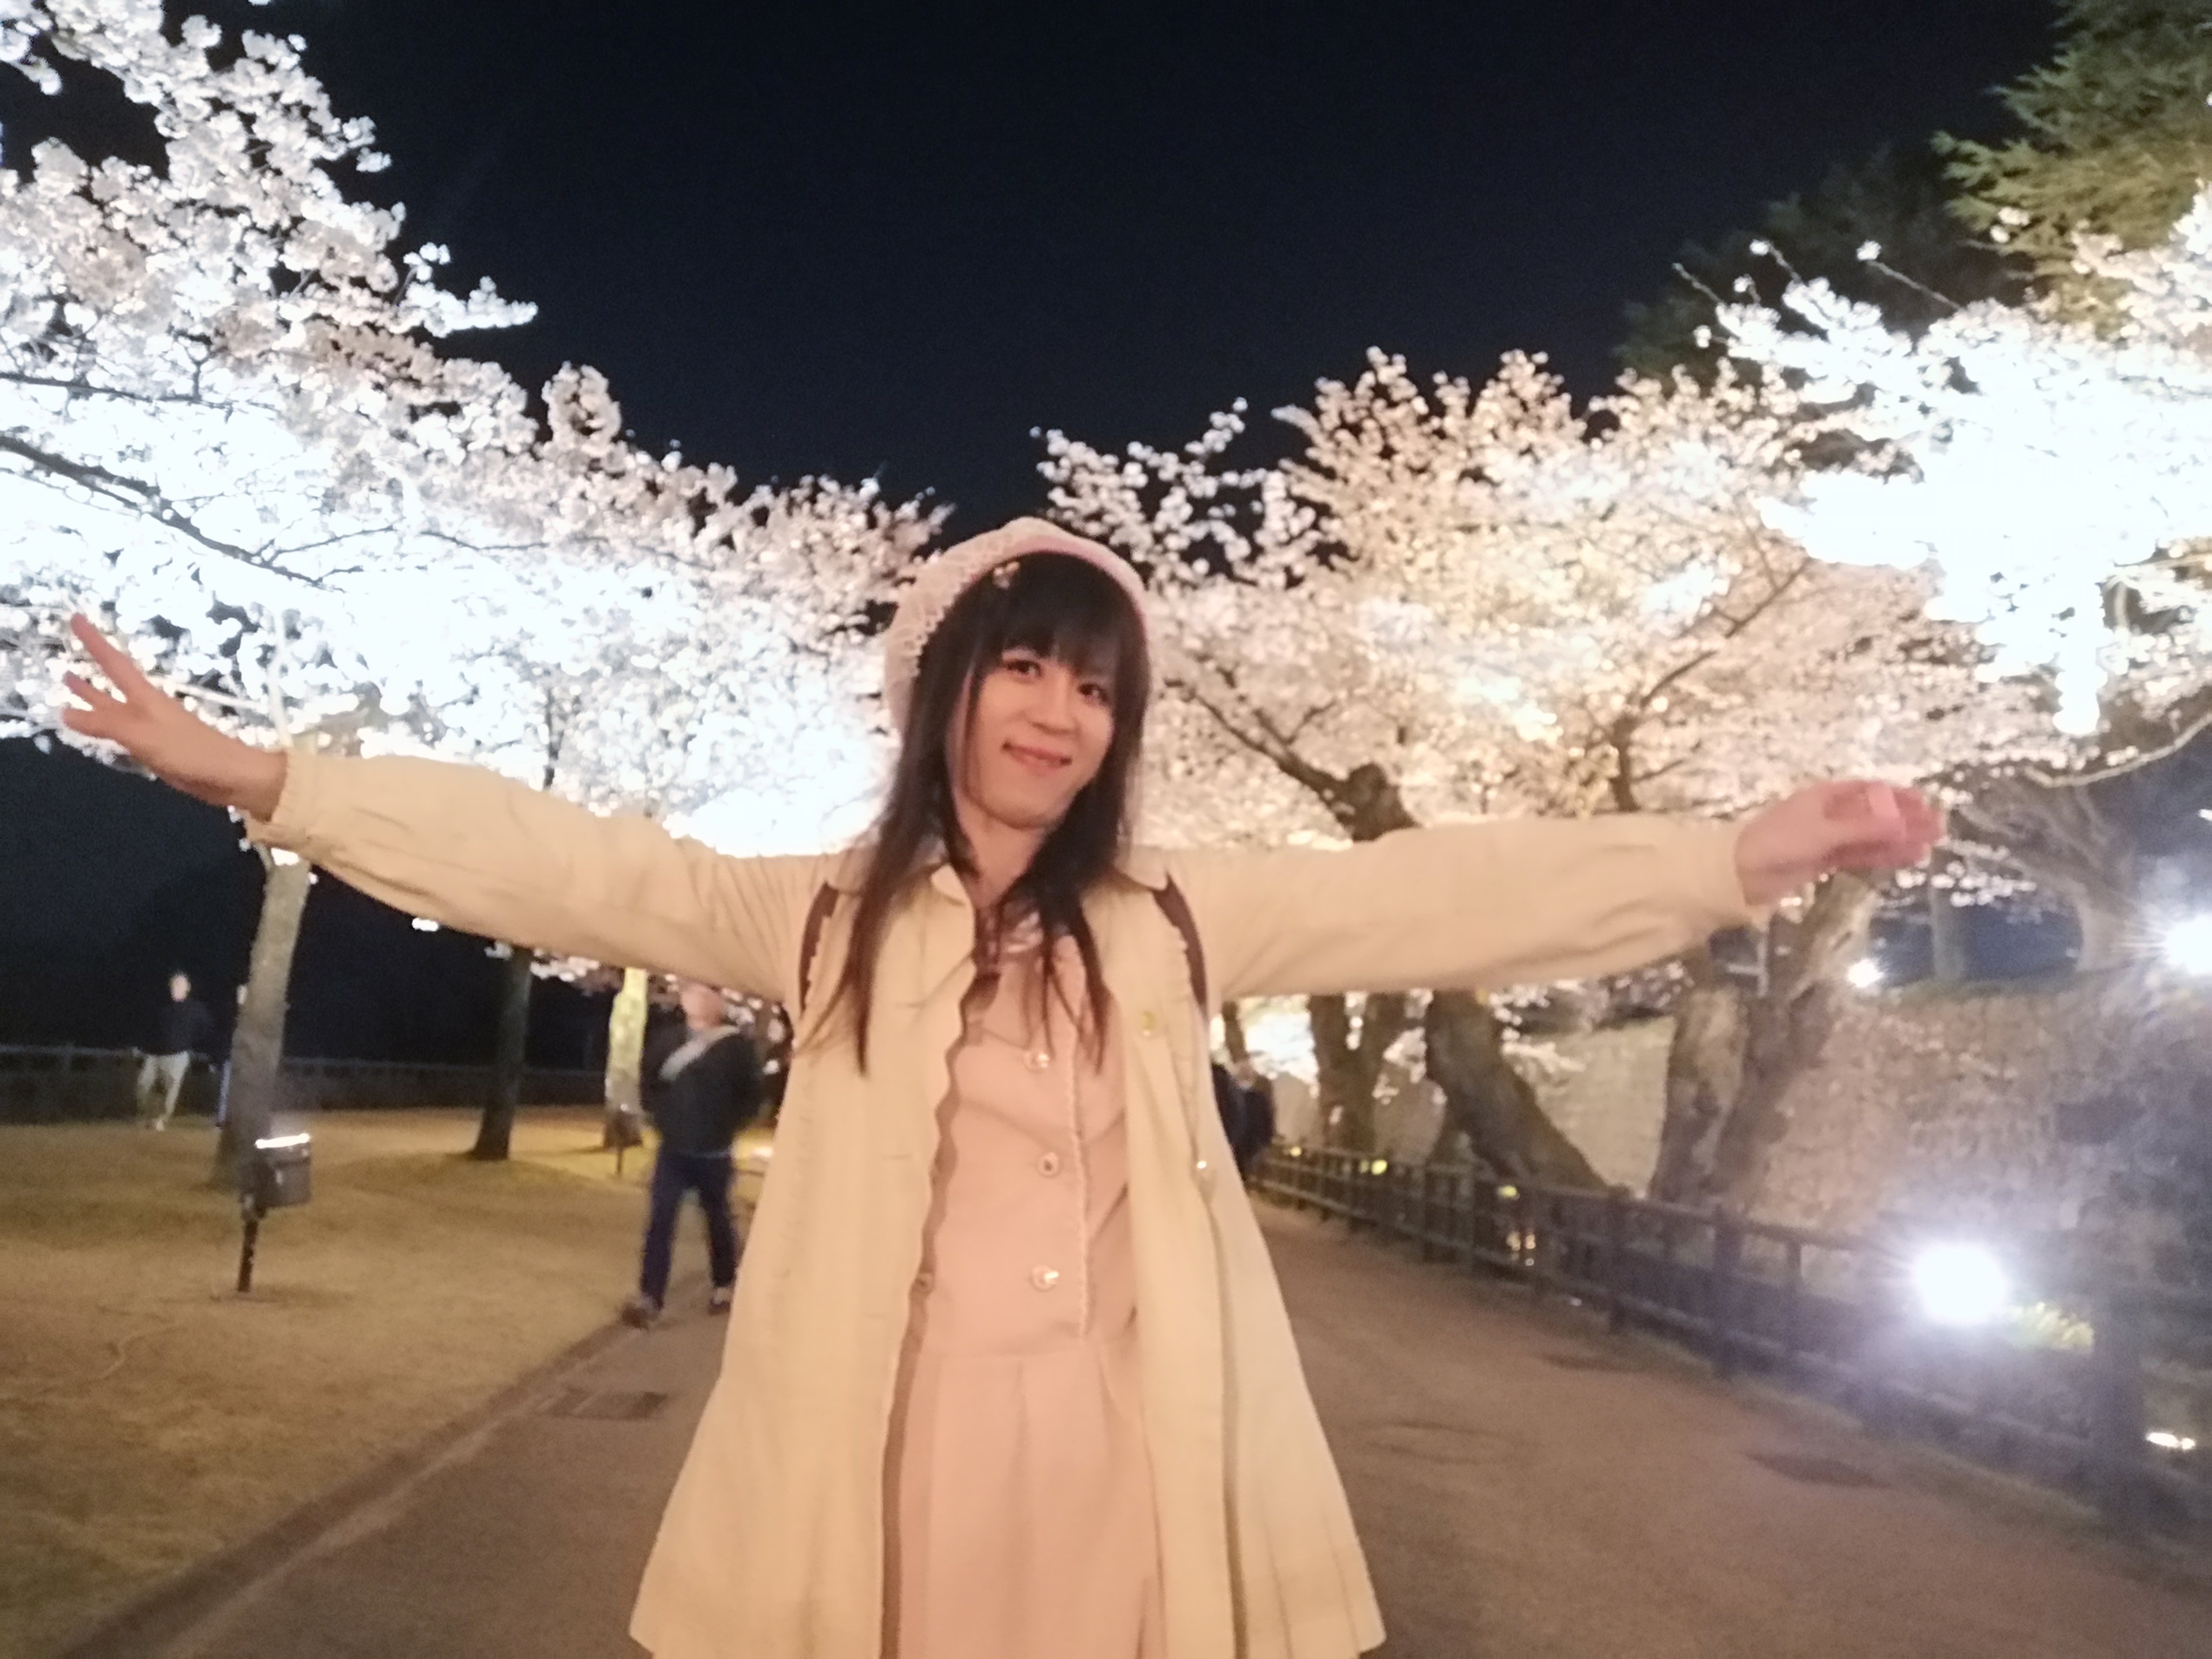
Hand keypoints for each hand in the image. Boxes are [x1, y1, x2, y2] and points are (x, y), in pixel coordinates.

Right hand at [59, 615, 287, 819]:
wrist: (229, 775)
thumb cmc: (189, 751)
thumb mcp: (142, 735)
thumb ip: (105, 723)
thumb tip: (64, 712)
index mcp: (145, 697)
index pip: (113, 662)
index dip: (94, 640)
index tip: (77, 617)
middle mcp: (146, 706)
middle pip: (113, 680)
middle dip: (90, 664)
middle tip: (65, 649)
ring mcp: (151, 726)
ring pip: (114, 704)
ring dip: (93, 694)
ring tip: (67, 680)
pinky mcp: (156, 746)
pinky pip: (121, 728)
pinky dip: (104, 722)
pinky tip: (95, 725)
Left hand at [1734, 780, 1942, 907]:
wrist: (1739, 874)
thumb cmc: (1776, 843)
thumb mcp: (1822, 833)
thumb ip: (1863, 829)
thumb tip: (1904, 821)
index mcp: (1824, 796)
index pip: (1869, 791)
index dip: (1898, 797)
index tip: (1927, 804)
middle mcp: (1829, 814)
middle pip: (1874, 814)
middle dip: (1905, 819)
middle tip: (1939, 828)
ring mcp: (1827, 838)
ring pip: (1870, 836)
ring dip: (1899, 839)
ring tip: (1931, 844)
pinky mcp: (1824, 860)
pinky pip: (1859, 854)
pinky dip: (1881, 855)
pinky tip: (1906, 858)